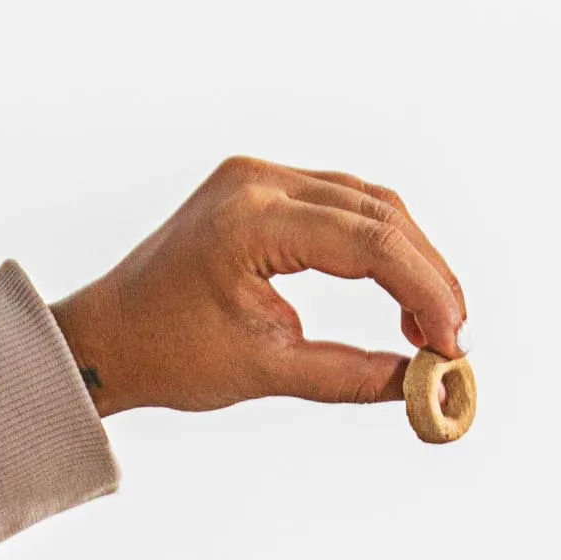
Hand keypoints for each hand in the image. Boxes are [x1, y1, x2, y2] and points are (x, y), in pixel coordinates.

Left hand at [51, 155, 466, 417]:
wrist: (106, 337)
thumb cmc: (168, 357)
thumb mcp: (265, 371)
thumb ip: (347, 375)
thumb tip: (418, 384)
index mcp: (252, 220)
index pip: (368, 241)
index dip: (423, 290)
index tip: (452, 341)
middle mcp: (258, 181)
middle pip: (378, 213)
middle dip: (426, 275)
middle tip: (454, 335)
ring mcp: (258, 176)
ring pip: (366, 203)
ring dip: (409, 259)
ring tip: (432, 323)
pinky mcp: (259, 187)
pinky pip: (339, 205)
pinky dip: (376, 246)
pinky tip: (397, 293)